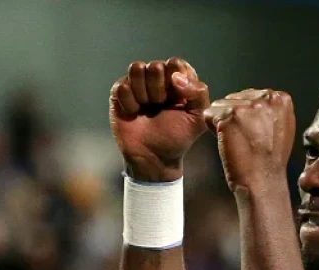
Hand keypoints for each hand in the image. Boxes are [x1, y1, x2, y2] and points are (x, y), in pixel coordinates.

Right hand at [109, 58, 209, 181]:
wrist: (154, 157)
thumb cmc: (177, 137)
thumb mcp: (198, 117)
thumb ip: (199, 93)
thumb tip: (176, 77)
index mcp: (177, 79)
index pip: (175, 63)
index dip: (175, 81)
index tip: (177, 100)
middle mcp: (157, 78)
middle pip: (155, 66)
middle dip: (159, 90)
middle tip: (160, 106)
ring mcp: (137, 83)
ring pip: (136, 68)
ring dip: (143, 93)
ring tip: (147, 108)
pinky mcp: (119, 92)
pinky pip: (122, 86)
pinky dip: (129, 103)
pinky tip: (134, 113)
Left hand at [203, 89, 295, 191]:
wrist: (263, 181)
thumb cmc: (269, 161)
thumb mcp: (281, 128)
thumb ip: (269, 111)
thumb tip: (253, 102)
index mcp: (280, 99)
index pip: (250, 95)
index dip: (245, 114)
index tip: (252, 131)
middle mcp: (266, 98)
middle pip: (235, 97)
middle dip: (233, 116)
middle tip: (243, 138)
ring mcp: (248, 106)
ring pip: (220, 105)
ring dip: (222, 122)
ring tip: (236, 140)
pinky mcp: (230, 116)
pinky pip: (209, 114)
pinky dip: (212, 128)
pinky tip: (226, 141)